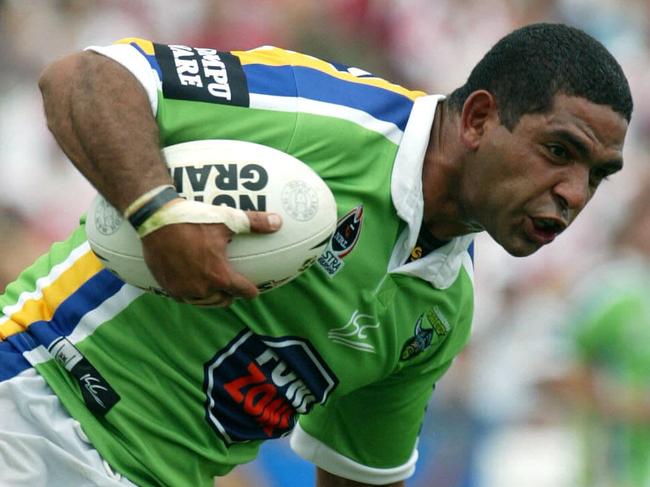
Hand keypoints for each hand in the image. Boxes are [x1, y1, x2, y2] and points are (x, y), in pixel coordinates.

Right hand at [141, 210, 280, 305]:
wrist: (156, 219)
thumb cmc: (193, 219)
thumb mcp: (227, 219)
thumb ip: (255, 223)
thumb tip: (279, 222)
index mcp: (219, 275)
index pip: (243, 291)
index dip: (251, 291)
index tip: (254, 290)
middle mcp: (202, 288)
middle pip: (223, 301)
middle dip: (230, 295)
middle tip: (232, 287)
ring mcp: (183, 290)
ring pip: (204, 302)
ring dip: (211, 296)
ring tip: (214, 287)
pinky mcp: (167, 287)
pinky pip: (185, 298)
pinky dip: (192, 293)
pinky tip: (194, 284)